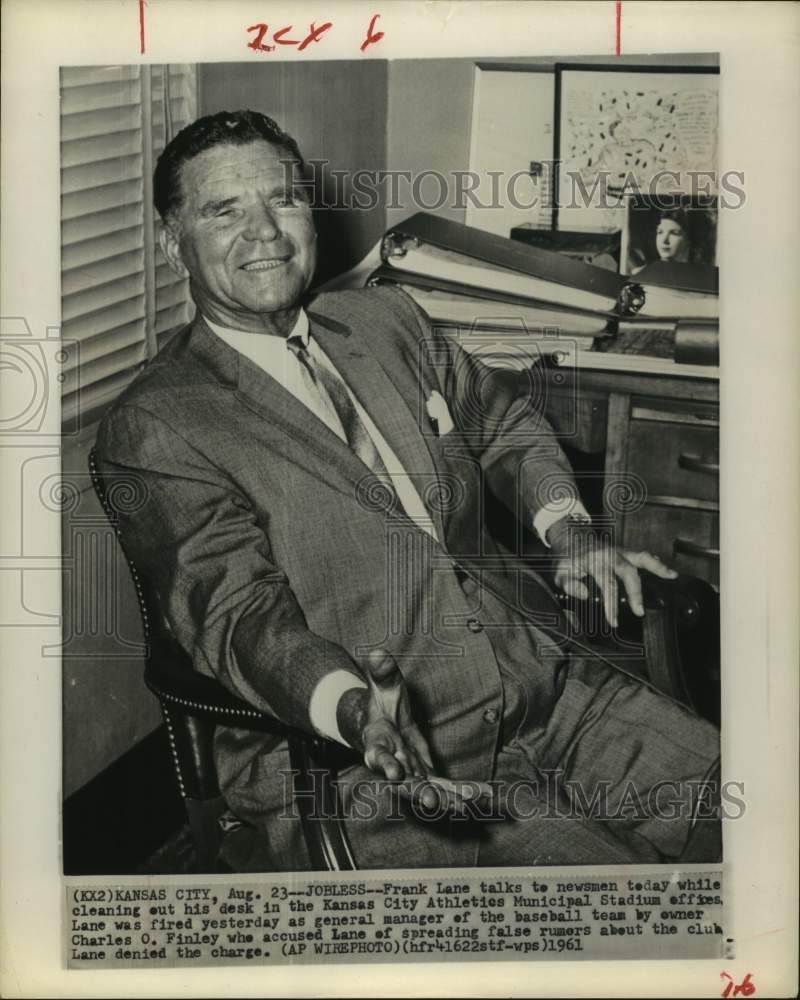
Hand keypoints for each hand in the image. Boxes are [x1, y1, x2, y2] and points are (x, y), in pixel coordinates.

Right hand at [341, 649, 489, 810]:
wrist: (383, 726)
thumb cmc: (381, 706)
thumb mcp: (382, 687)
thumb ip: (382, 673)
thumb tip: (379, 652)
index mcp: (377, 743)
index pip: (378, 755)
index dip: (385, 764)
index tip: (394, 773)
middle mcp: (393, 764)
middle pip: (404, 781)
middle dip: (418, 791)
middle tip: (433, 801)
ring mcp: (411, 773)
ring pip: (426, 788)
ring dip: (444, 796)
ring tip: (465, 802)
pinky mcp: (426, 775)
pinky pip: (444, 785)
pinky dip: (461, 790)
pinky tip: (482, 794)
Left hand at [548, 521, 676, 627]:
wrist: (570, 538)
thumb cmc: (566, 558)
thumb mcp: (559, 572)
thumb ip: (569, 584)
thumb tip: (584, 594)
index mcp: (594, 561)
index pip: (607, 584)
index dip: (611, 604)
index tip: (614, 621)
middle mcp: (610, 554)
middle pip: (629, 572)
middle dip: (636, 592)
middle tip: (639, 611)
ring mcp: (620, 551)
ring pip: (641, 557)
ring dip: (658, 567)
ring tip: (672, 576)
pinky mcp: (625, 552)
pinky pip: (642, 555)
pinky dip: (655, 562)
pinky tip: (666, 571)